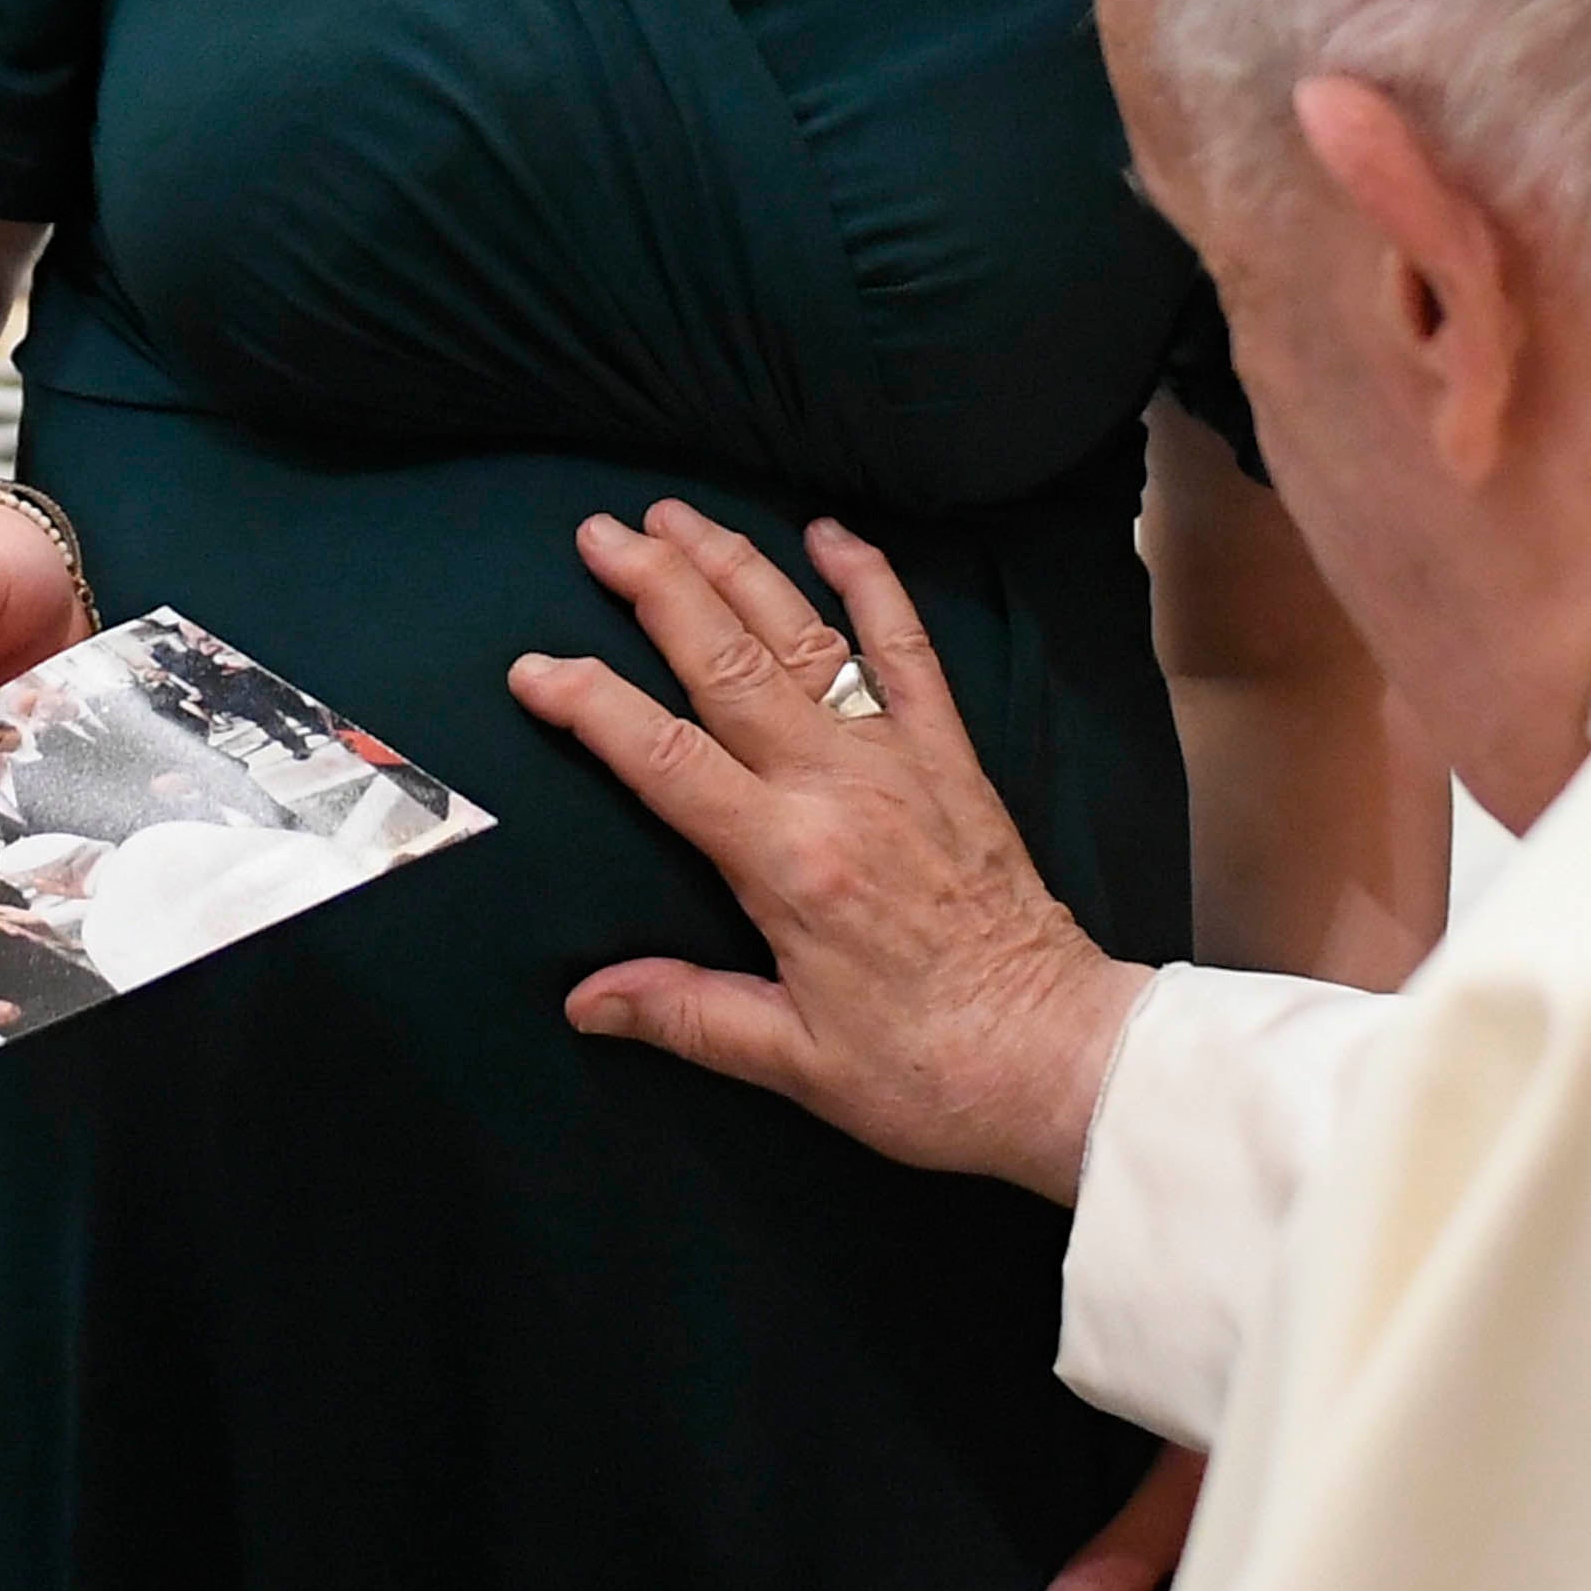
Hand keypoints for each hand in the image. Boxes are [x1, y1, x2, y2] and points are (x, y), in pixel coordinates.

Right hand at [506, 501, 1145, 1200]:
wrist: (1060, 1058)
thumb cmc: (928, 1073)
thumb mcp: (794, 1062)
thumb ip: (684, 1013)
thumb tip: (582, 1000)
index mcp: (789, 863)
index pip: (665, 758)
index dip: (590, 705)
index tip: (530, 668)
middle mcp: (841, 789)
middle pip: (726, 662)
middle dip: (656, 586)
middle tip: (597, 534)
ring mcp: (901, 761)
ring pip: (803, 637)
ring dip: (737, 567)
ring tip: (675, 516)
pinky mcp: (952, 758)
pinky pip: (908, 649)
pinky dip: (871, 583)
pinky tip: (829, 534)